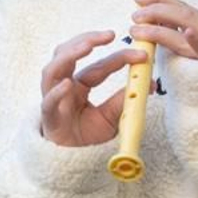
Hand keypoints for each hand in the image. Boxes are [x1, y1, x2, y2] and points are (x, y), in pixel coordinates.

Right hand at [40, 31, 143, 147]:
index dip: (118, 57)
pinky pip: (48, 102)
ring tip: (87, 46)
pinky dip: (57, 92)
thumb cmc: (87, 136)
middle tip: (109, 34)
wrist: (71, 162)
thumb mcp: (111, 117)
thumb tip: (149, 83)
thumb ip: (123, 100)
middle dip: (86, 40)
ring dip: (68, 55)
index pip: (98, 66)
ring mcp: (53, 100)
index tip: (141, 54)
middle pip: (66, 55)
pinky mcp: (48, 118)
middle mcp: (63, 86)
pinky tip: (67, 85)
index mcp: (79, 85)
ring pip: (52, 71)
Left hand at [129, 0, 197, 59]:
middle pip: (184, 14)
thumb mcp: (197, 42)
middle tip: (135, 17)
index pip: (181, 4)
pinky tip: (188, 33)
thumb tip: (151, 16)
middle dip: (156, 12)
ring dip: (158, 31)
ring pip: (187, 32)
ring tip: (137, 31)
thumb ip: (177, 29)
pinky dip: (196, 40)